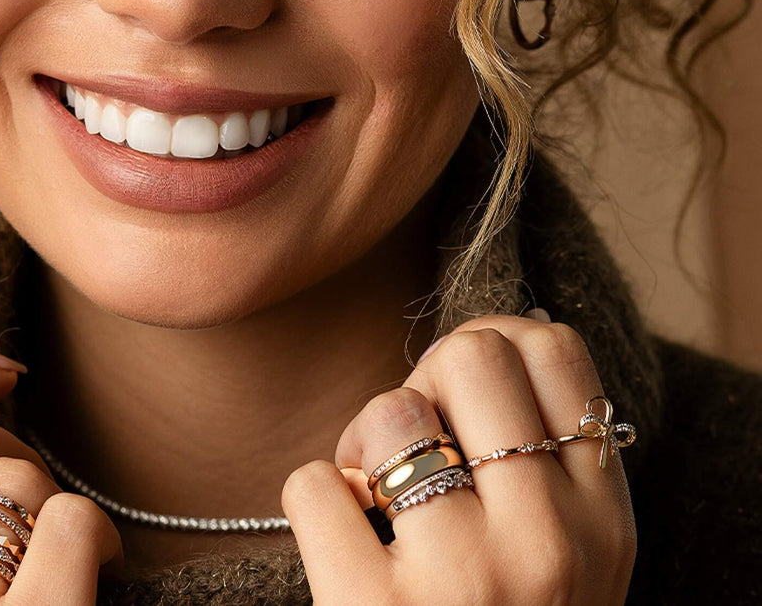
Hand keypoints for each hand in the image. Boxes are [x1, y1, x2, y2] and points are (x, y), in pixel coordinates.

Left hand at [281, 314, 636, 603]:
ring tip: (377, 503)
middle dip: (423, 382)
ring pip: (388, 410)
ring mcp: (465, 576)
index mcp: (601, 517)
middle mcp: (550, 541)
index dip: (493, 342)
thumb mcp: (565, 547)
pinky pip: (312, 482)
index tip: (464, 390)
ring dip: (361, 445)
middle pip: (469, 353)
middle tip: (415, 445)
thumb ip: (542, 458)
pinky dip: (313, 503)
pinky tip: (343, 547)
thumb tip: (484, 335)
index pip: (553, 348)